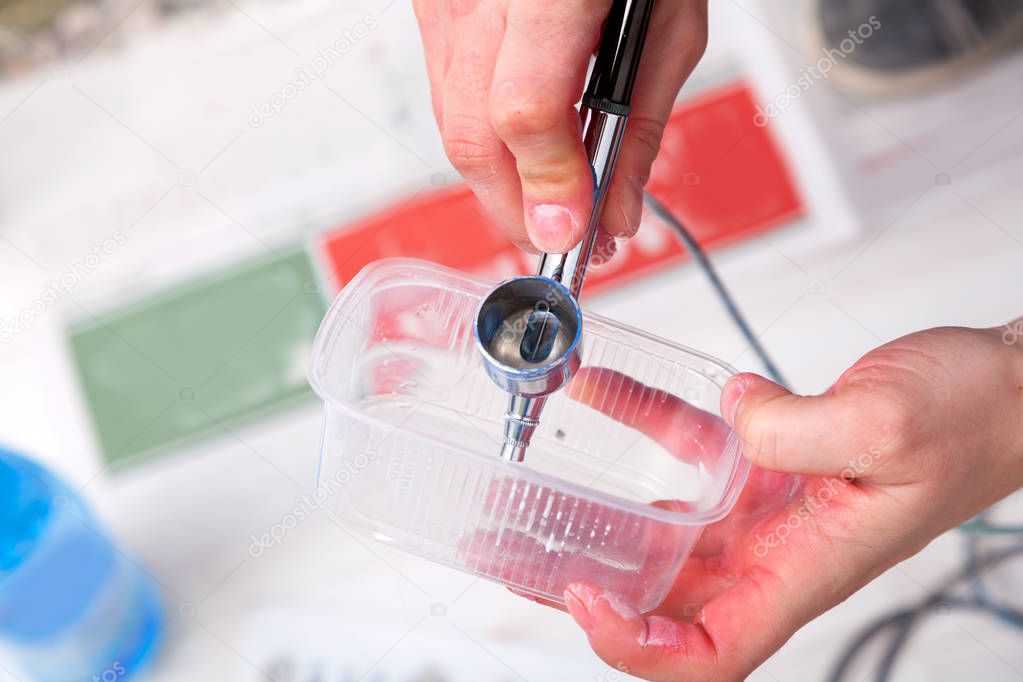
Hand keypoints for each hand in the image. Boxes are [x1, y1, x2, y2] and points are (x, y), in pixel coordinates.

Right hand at [413, 0, 707, 253]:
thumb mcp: (670, 21)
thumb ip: (642, 120)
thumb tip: (619, 207)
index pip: (527, 111)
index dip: (552, 185)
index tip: (579, 231)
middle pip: (475, 134)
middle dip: (519, 210)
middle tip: (569, 242)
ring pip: (453, 123)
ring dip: (501, 184)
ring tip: (552, 208)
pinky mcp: (432, 5)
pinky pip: (446, 94)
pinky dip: (484, 139)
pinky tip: (523, 156)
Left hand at [560, 324, 1022, 680]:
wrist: (1003, 388)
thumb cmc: (974, 420)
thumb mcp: (885, 424)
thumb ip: (796, 431)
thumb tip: (733, 425)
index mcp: (808, 567)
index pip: (711, 648)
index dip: (639, 645)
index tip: (587, 598)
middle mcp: (781, 550)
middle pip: (668, 600)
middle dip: (594, 585)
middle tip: (524, 551)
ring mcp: (771, 508)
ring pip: (670, 530)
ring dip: (605, 515)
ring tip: (541, 490)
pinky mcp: (770, 462)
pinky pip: (694, 452)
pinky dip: (647, 424)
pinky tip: (609, 391)